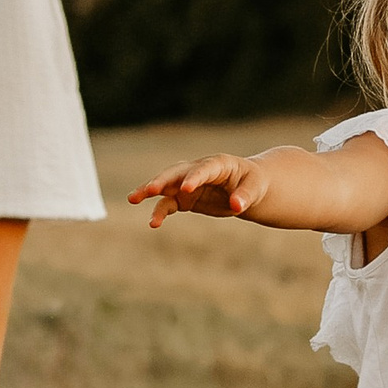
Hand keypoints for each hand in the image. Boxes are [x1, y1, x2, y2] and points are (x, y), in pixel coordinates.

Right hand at [128, 153, 268, 228]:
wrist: (247, 188)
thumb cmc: (253, 184)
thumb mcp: (255, 188)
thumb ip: (245, 196)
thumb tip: (237, 206)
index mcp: (217, 164)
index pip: (203, 169)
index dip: (194, 177)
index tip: (186, 189)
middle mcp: (198, 171)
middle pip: (176, 172)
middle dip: (162, 180)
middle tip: (149, 190)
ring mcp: (189, 184)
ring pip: (165, 186)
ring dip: (149, 191)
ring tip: (132, 199)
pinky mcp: (185, 198)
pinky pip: (169, 204)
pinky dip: (160, 211)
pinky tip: (153, 223)